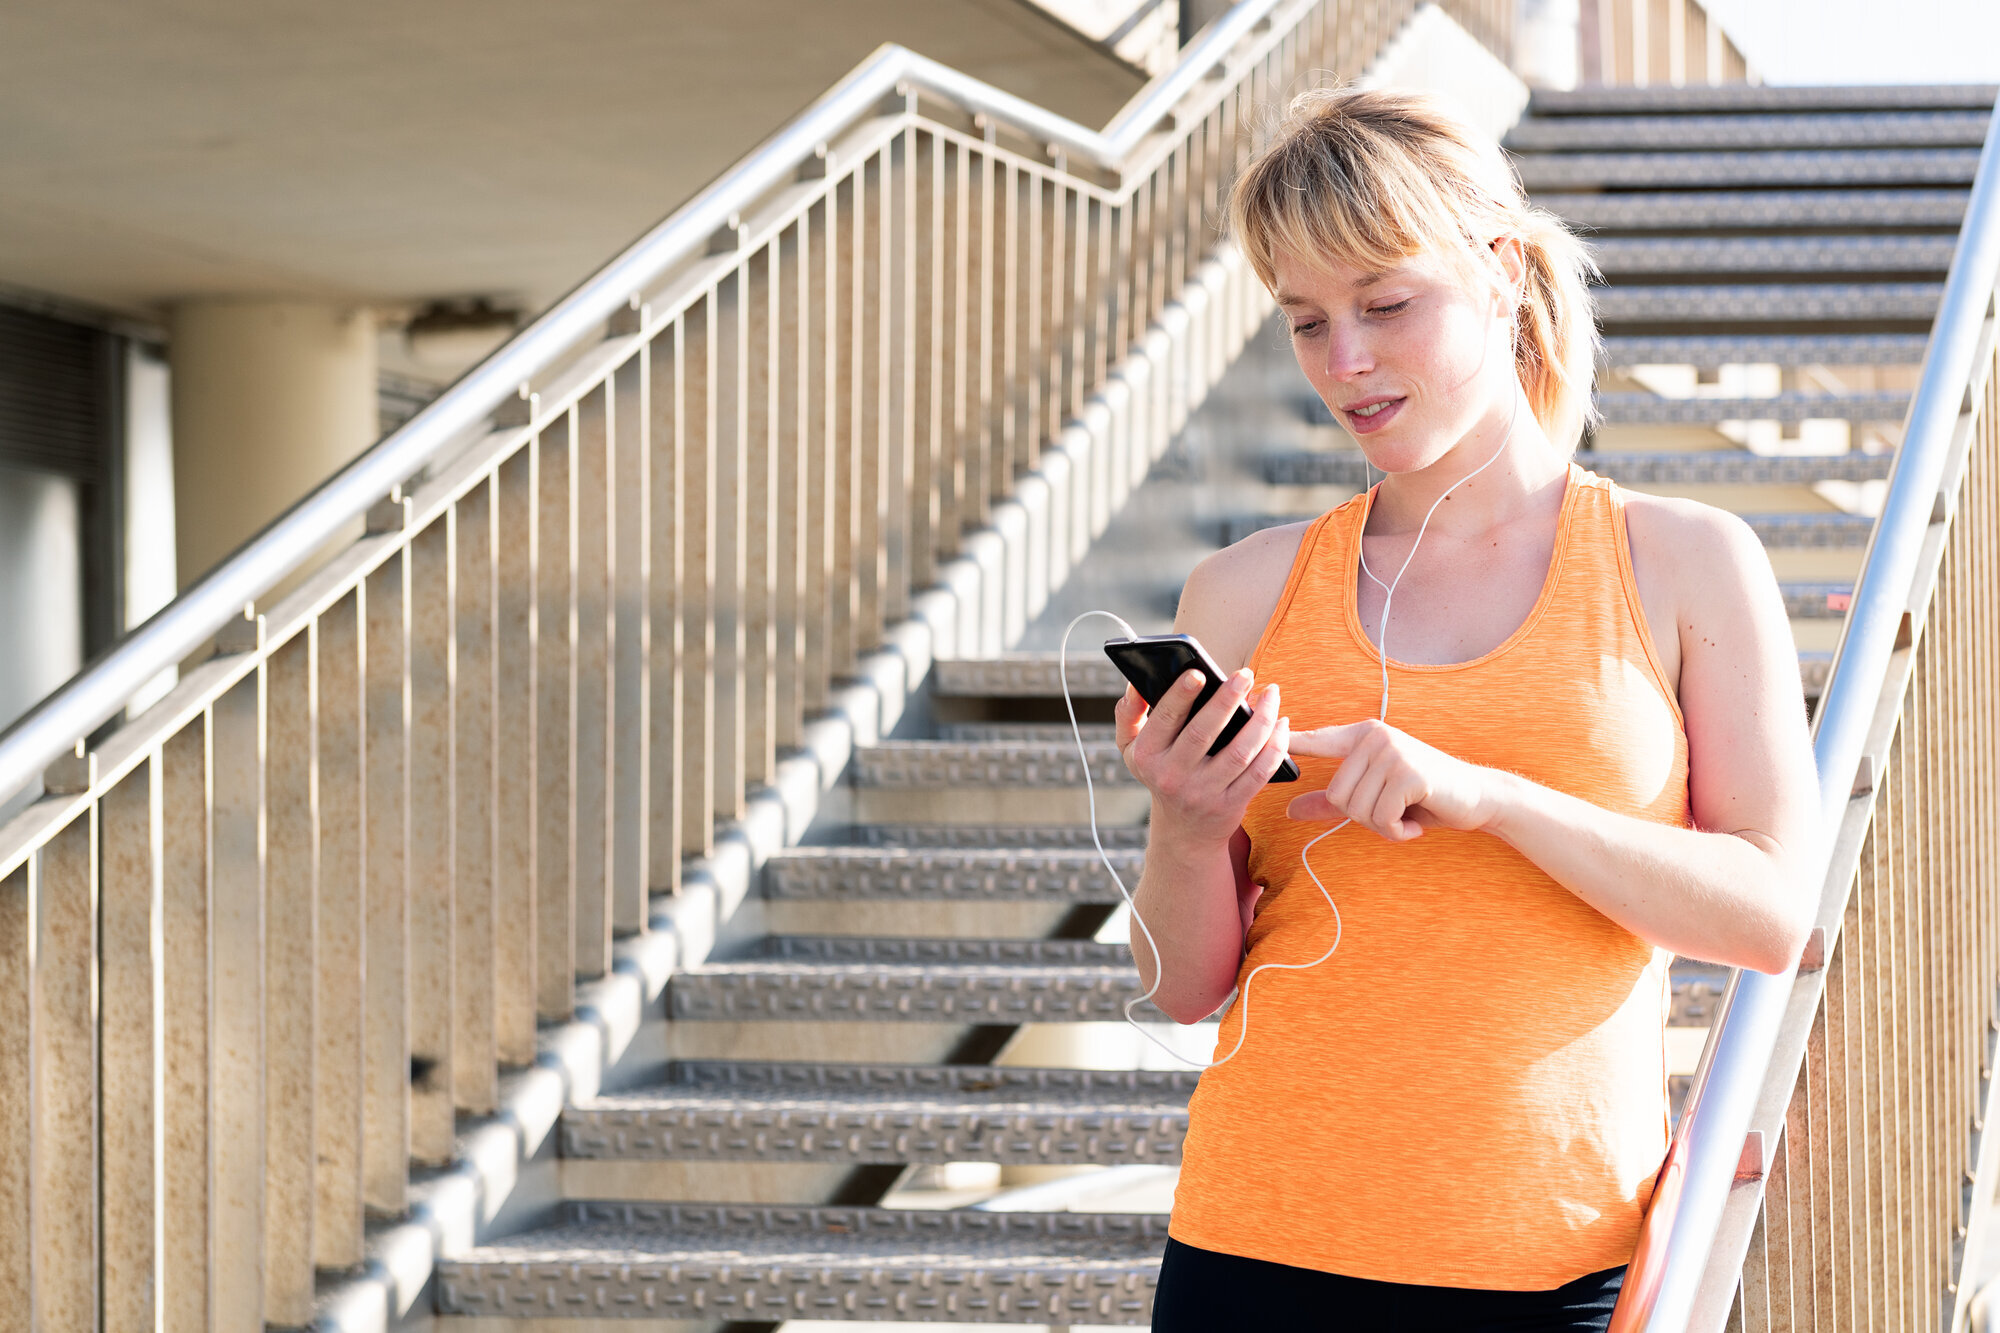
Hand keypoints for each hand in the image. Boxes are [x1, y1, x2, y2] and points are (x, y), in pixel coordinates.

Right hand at [1115, 668, 1291, 847]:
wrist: (1183, 832)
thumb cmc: (1160, 775)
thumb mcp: (1132, 749)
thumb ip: (1128, 713)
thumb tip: (1136, 682)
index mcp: (1147, 756)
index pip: (1164, 720)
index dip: (1181, 695)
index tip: (1199, 672)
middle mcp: (1172, 776)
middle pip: (1203, 733)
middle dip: (1226, 700)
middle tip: (1245, 674)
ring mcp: (1203, 793)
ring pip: (1239, 751)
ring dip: (1261, 720)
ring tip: (1271, 693)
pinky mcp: (1231, 806)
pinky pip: (1259, 773)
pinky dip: (1275, 747)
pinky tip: (1280, 723)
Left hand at [1283, 719, 1500, 840]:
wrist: (1477, 798)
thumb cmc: (1423, 797)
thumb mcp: (1375, 797)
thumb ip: (1331, 802)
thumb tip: (1289, 810)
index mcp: (1363, 736)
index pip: (1319, 739)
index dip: (1291, 740)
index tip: (1269, 727)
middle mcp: (1375, 737)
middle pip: (1337, 795)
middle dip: (1362, 818)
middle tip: (1392, 815)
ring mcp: (1393, 751)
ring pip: (1357, 809)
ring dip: (1382, 827)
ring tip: (1406, 817)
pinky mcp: (1409, 772)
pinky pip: (1381, 817)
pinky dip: (1397, 833)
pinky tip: (1416, 824)